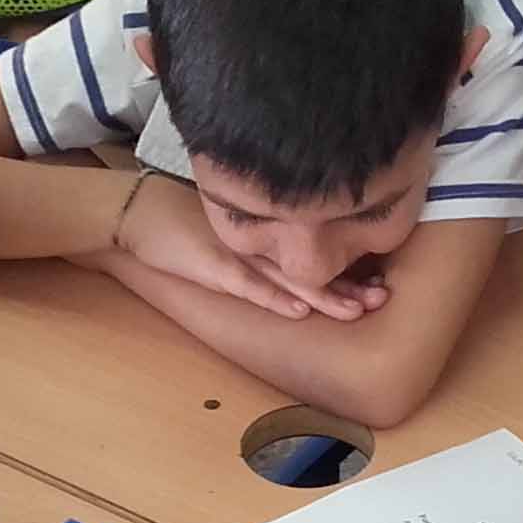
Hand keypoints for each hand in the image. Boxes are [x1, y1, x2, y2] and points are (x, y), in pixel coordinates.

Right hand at [111, 177, 381, 321]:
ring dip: (326, 295)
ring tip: (359, 309)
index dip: (348, 271)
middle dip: (350, 285)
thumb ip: (258, 245)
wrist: (137, 212)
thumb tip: (289, 275)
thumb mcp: (229, 231)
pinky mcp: (214, 265)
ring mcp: (239, 254)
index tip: (380, 283)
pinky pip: (249, 285)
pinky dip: (275, 298)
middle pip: (313, 267)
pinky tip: (300, 310)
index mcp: (266, 236)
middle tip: (385, 298)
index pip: (315, 254)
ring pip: (291, 277)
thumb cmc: (181, 222)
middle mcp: (260, 243)